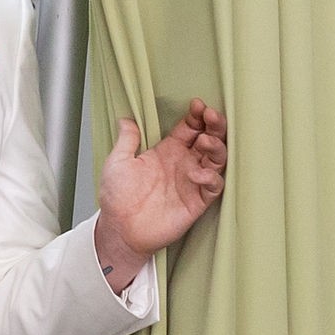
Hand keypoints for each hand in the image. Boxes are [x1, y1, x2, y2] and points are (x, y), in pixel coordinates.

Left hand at [94, 100, 227, 285]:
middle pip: (209, 138)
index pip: (190, 127)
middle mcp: (183, 163)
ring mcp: (192, 182)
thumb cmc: (117, 198)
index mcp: (167, 151)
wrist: (120, 229)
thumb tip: (125, 118)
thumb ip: (127, 140)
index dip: (197, 115)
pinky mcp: (197, 201)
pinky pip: (213, 186)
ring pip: (216, 159)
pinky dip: (211, 177)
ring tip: (205, 141)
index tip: (197, 105)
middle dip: (214, 125)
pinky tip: (197, 173)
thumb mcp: (118, 162)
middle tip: (211, 116)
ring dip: (216, 147)